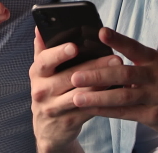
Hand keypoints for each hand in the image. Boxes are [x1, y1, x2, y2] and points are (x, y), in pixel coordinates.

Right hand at [30, 28, 118, 152]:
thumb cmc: (49, 92)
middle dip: (94, 67)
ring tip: (120, 73)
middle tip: (114, 58)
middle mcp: (42, 91)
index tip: (74, 47)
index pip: (44, 61)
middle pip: (69, 77)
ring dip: (103, 83)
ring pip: (82, 93)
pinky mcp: (69, 121)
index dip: (59, 54)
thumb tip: (40, 28)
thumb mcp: (41, 73)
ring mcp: (54, 108)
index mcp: (36, 74)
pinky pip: (89, 108)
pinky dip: (104, 100)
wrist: (48, 130)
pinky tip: (118, 91)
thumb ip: (42, 50)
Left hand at [68, 28, 157, 138]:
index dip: (118, 39)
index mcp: (154, 60)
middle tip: (76, 75)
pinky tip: (91, 109)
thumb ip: (134, 62)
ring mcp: (156, 97)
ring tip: (77, 97)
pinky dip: (107, 111)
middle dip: (98, 75)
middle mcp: (156, 76)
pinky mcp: (154, 116)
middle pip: (124, 74)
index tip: (101, 32)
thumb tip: (102, 55)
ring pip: (123, 96)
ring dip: (98, 98)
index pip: (134, 47)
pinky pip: (126, 113)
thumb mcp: (156, 67)